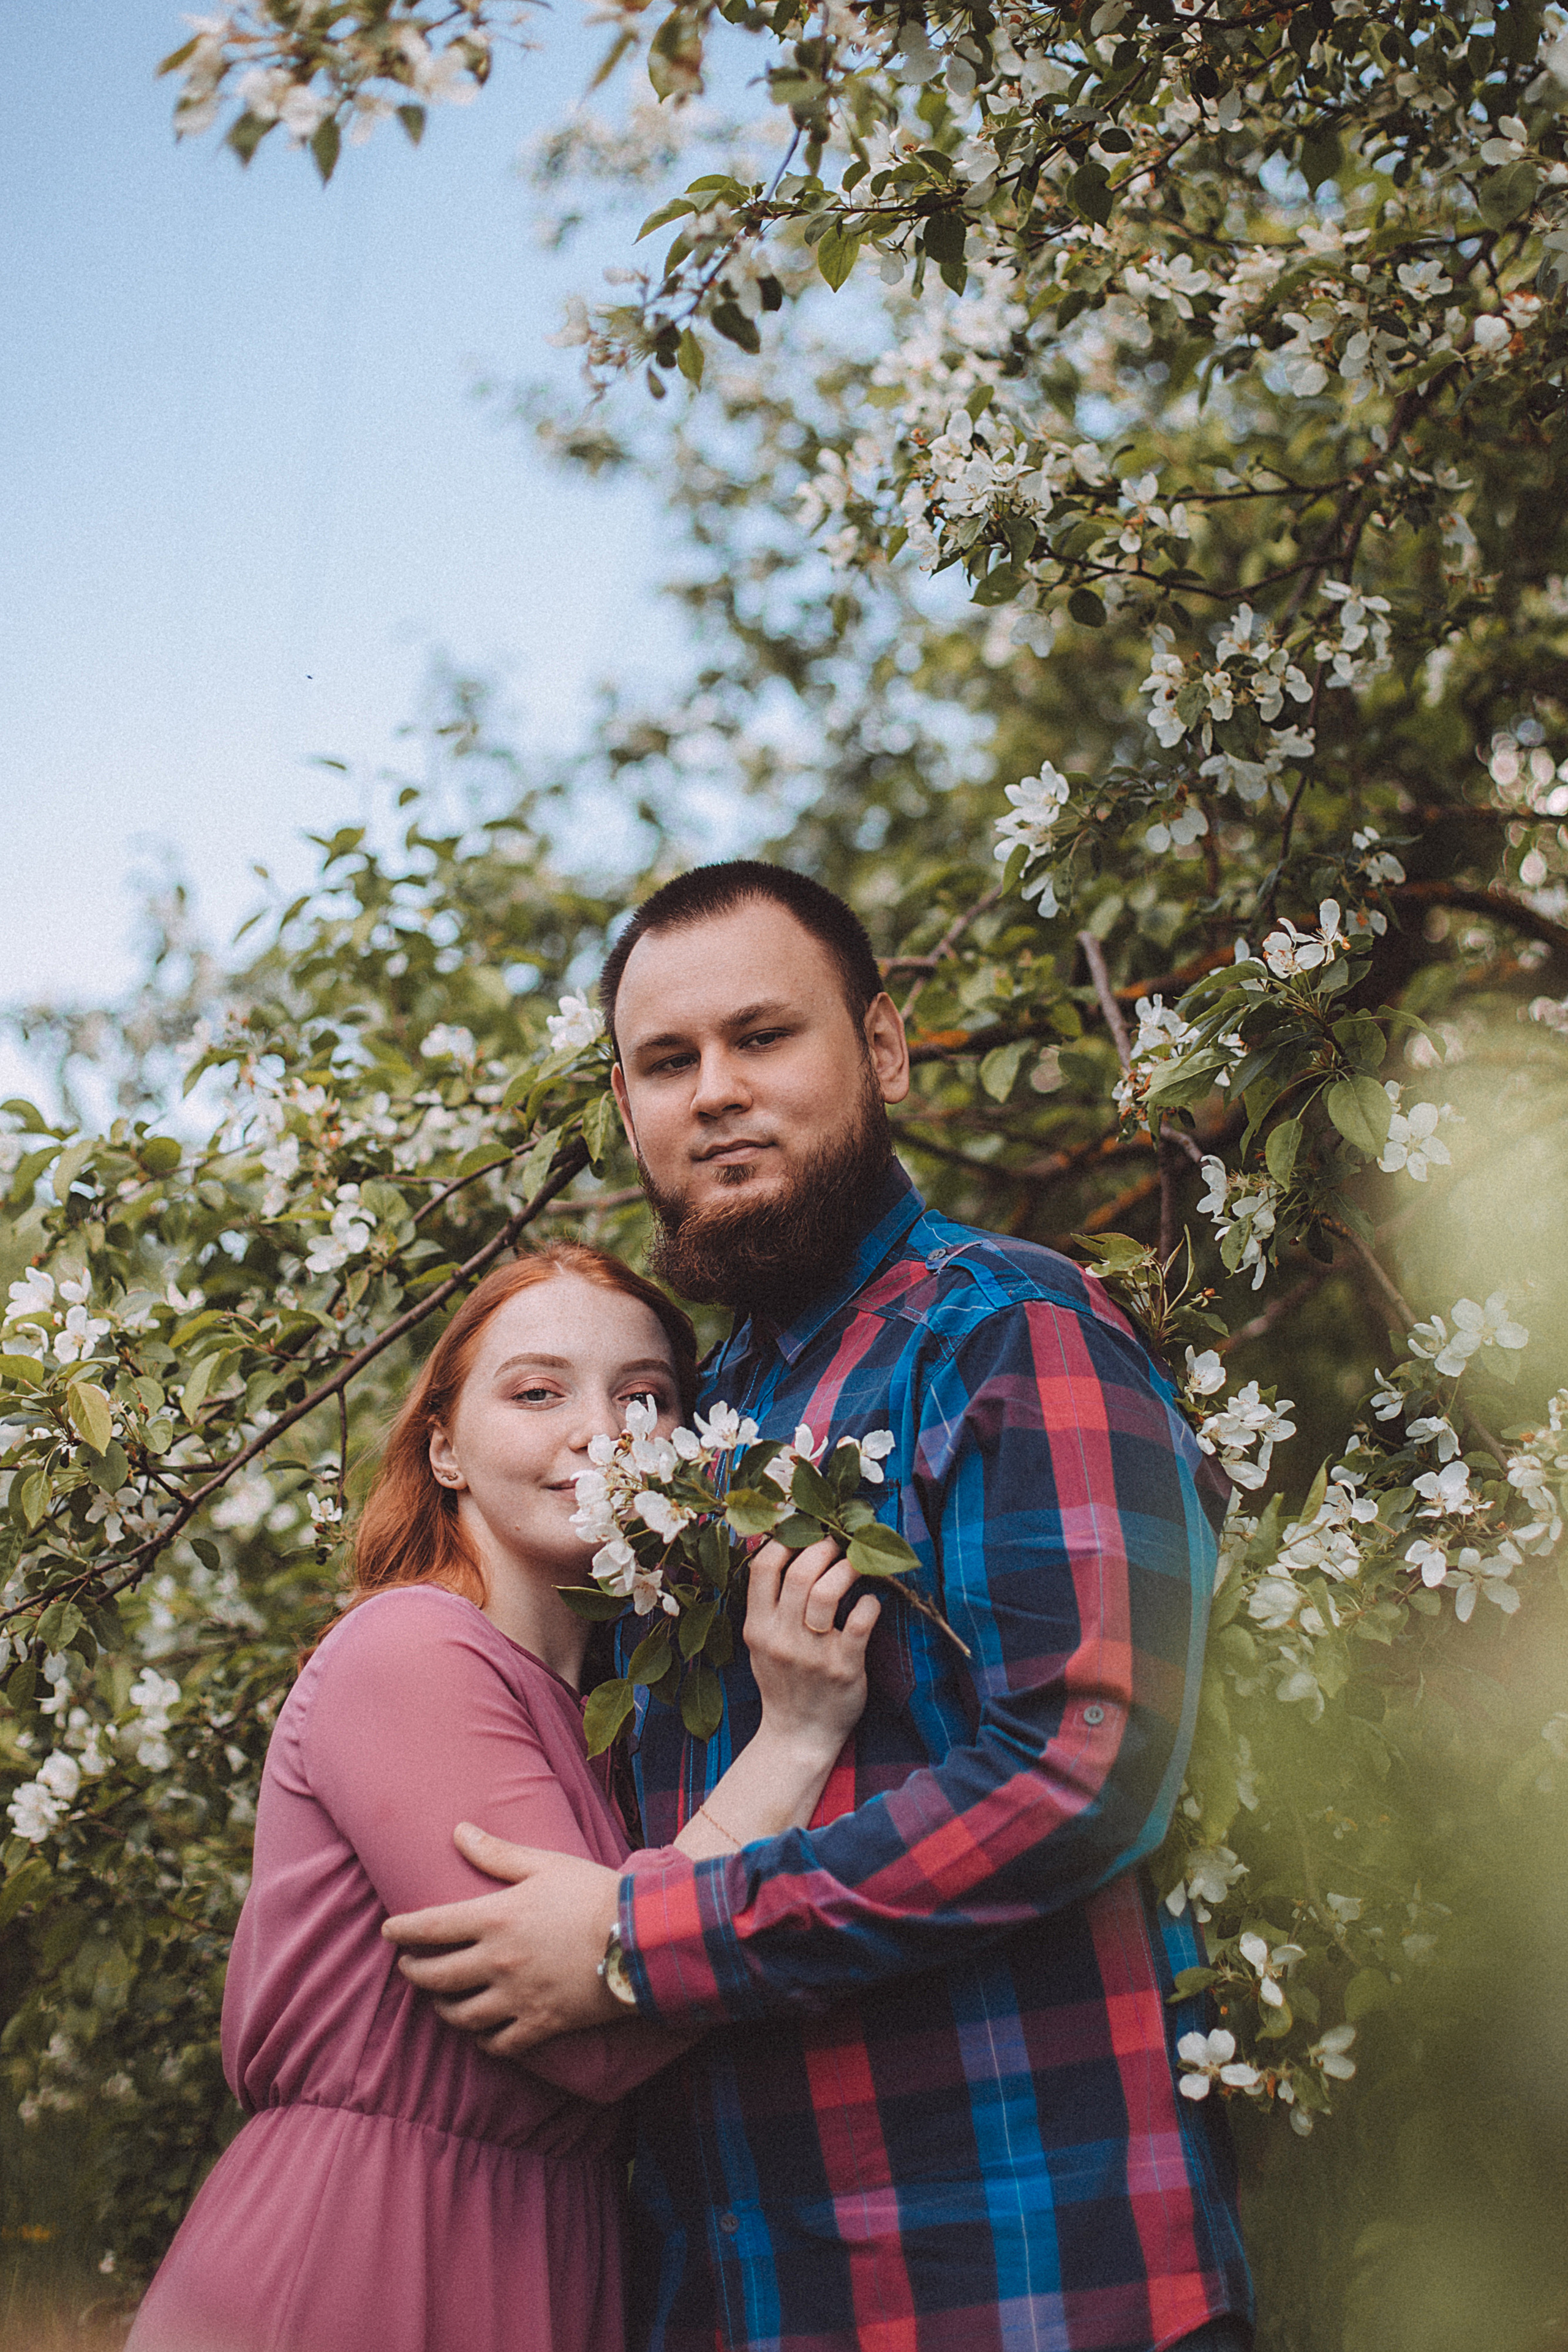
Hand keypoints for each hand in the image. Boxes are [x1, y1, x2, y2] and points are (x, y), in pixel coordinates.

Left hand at [382, 1825, 624, 2054]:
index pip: (430, 1927)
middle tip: (408, 1966)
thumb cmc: (592, 1892)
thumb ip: (497, 1853)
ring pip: (461, 2016)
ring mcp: (517, 1997)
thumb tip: (458, 1831)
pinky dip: (483, 2041)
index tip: (389, 1932)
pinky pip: (498, 2044)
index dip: (402, 1930)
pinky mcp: (541, 2024)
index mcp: (494, 1918)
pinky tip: (480, 2032)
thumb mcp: (544, 1863)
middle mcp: (497, 1962)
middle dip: (414, 1972)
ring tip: (440, 2000)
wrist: (641, 1937)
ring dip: (443, 2008)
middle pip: (436, 1977)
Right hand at [743, 1535, 879, 1762]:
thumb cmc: (783, 1682)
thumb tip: (779, 1550)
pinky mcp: (844, 1668)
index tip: (802, 1531)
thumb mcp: (761, 1644)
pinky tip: (869, 1602)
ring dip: (847, 1568)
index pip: (762, 1568)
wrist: (798, 1736)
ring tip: (857, 1563)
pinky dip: (869, 1603)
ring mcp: (814, 1654)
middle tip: (837, 1543)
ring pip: (828, 1592)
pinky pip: (860, 1622)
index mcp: (758, 1628)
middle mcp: (782, 1638)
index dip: (784, 1541)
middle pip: (800, 1573)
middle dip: (823, 1547)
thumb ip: (767, 1604)